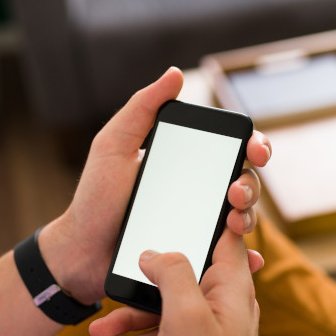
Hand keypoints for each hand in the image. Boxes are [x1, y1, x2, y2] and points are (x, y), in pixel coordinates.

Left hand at [39, 67, 271, 304]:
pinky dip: (244, 260)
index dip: (254, 144)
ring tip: (232, 224)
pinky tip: (249, 261)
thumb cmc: (96, 197)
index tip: (253, 150)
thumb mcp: (113, 146)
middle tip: (235, 193)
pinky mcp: (196, 257)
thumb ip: (141, 109)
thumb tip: (175, 74)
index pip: (231, 148)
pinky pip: (227, 259)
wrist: (82, 252)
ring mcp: (199, 226)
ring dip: (250, 219)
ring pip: (243, 219)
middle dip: (251, 185)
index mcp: (187, 163)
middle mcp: (199, 193)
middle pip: (245, 183)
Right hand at [89, 229, 262, 335]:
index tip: (181, 199)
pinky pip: (167, 335)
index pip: (225, 234)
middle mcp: (224, 303)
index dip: (208, 212)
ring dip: (133, 315)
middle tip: (113, 281)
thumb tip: (155, 252)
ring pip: (168, 307)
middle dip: (145, 278)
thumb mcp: (186, 316)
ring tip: (98, 330)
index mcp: (231, 286)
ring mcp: (212, 328)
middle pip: (183, 272)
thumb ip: (173, 273)